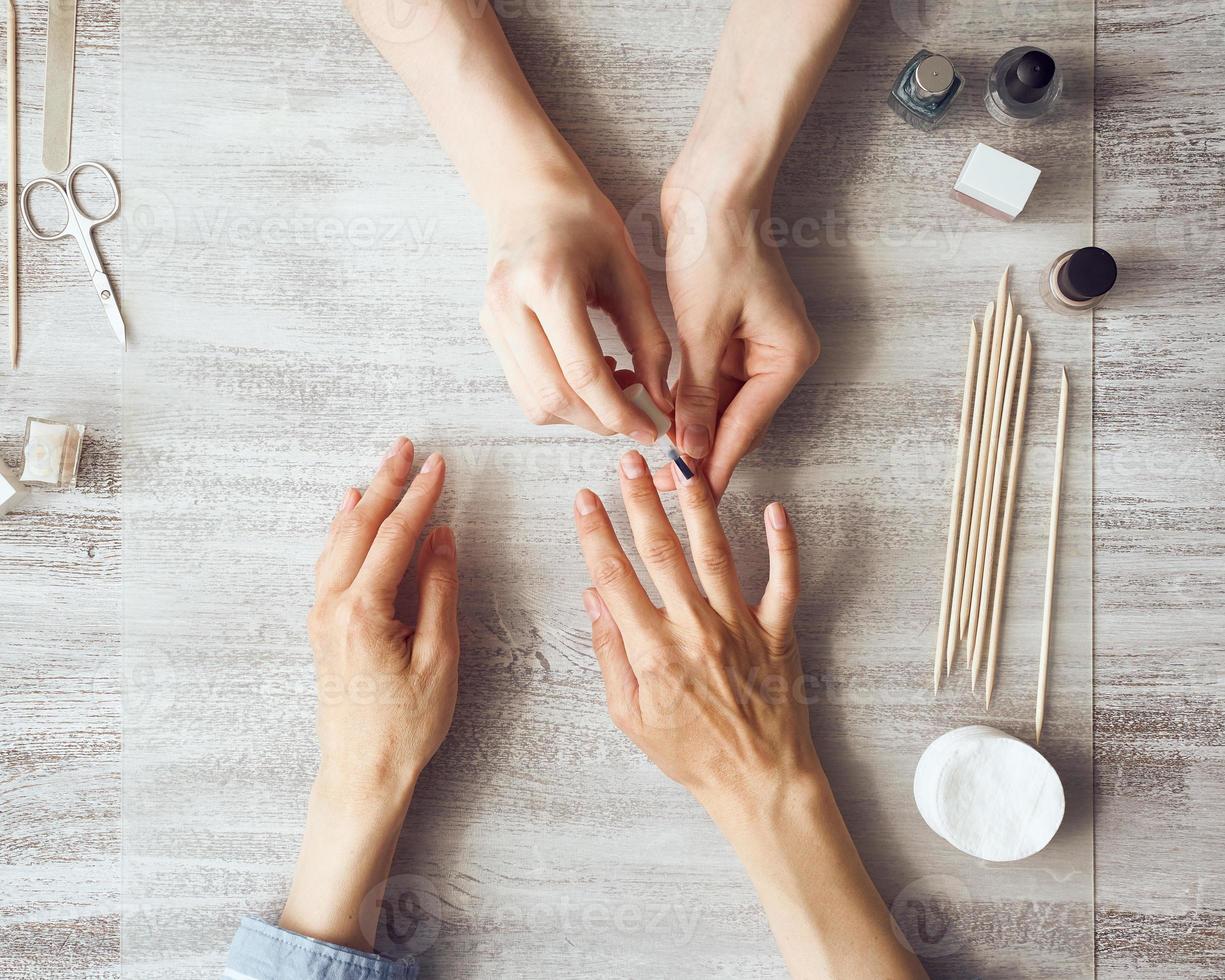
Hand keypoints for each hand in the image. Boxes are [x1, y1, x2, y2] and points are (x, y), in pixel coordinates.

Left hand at [282, 437, 458, 950]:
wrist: (362, 772)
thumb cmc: (406, 723)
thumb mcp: (439, 657)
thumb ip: (438, 591)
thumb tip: (440, 538)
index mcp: (363, 610)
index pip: (396, 536)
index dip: (420, 497)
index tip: (439, 465)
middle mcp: (333, 605)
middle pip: (360, 528)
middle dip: (385, 484)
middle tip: (406, 447)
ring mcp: (322, 615)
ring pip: (340, 541)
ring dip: (364, 502)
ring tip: (382, 469)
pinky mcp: (322, 627)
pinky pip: (329, 562)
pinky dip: (342, 531)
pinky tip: (348, 514)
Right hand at [481, 173, 672, 439]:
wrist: (529, 192)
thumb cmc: (584, 223)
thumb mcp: (628, 273)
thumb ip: (647, 339)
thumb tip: (659, 399)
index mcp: (548, 284)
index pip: (582, 372)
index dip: (619, 411)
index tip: (648, 429)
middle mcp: (510, 306)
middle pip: (554, 396)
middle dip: (600, 420)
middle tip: (637, 417)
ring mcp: (492, 321)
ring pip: (535, 402)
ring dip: (579, 414)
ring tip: (615, 391)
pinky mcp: (489, 331)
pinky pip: (524, 389)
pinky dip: (560, 399)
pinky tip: (588, 377)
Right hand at [573, 450, 819, 812]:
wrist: (758, 781)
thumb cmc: (691, 754)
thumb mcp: (630, 716)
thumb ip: (610, 653)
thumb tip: (594, 598)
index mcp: (653, 650)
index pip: (615, 576)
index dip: (595, 533)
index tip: (584, 499)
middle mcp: (694, 629)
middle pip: (661, 551)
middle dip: (640, 501)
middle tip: (628, 462)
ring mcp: (739, 626)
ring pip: (715, 553)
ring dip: (696, 506)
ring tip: (682, 469)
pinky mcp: (776, 632)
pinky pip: (783, 581)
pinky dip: (783, 544)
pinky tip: (776, 508)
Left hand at [656, 173, 819, 497]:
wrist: (712, 187)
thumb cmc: (716, 246)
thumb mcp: (702, 329)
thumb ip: (698, 396)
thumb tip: (692, 451)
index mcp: (787, 357)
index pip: (747, 426)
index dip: (716, 462)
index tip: (693, 496)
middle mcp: (779, 355)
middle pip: (737, 420)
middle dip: (701, 449)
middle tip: (666, 484)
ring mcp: (755, 345)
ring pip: (720, 403)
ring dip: (690, 426)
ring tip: (658, 459)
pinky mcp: (730, 333)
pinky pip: (709, 379)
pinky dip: (686, 397)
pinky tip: (660, 417)